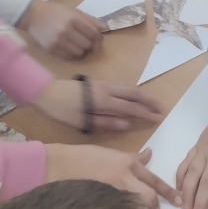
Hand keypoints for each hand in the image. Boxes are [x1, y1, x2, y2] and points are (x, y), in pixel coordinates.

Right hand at [20, 0, 104, 58]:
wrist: (33, 16)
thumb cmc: (56, 11)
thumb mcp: (74, 11)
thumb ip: (90, 20)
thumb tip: (106, 29)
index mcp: (73, 19)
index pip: (93, 33)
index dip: (98, 37)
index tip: (98, 38)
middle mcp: (66, 31)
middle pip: (88, 44)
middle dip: (90, 44)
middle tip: (87, 41)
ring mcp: (58, 41)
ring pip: (79, 53)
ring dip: (82, 50)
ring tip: (77, 44)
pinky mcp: (51, 50)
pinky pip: (69, 57)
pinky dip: (72, 54)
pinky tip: (69, 47)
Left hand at [35, 79, 164, 132]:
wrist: (45, 91)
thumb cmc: (61, 110)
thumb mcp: (81, 122)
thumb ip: (106, 122)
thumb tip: (128, 124)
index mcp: (104, 101)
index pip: (131, 107)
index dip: (146, 113)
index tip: (158, 118)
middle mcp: (107, 90)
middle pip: (134, 94)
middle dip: (149, 101)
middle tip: (162, 109)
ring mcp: (103, 84)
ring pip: (129, 88)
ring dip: (143, 96)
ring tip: (152, 103)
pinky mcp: (99, 84)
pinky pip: (122, 87)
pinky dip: (133, 92)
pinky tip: (134, 98)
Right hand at [45, 145, 180, 208]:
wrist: (63, 164)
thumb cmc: (86, 156)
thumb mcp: (113, 152)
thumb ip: (132, 157)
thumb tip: (149, 155)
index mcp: (128, 163)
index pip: (153, 179)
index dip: (167, 191)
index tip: (178, 199)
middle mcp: (124, 176)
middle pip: (149, 194)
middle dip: (156, 204)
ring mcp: (113, 190)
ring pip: (135, 204)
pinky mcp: (102, 200)